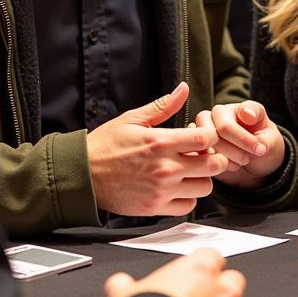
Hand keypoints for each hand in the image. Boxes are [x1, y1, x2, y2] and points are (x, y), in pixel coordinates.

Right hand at [87, 83, 229, 215]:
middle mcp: (165, 168)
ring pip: (205, 188)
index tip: (202, 135)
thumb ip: (163, 106)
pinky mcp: (156, 208)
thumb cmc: (106, 144)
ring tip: (189, 170)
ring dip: (201, 178)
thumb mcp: (132, 119)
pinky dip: (188, 197)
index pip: (206, 138)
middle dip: (213, 156)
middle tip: (202, 154)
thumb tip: (184, 89)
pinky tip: (177, 186)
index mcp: (160, 142)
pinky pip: (188, 206)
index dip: (210, 134)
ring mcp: (161, 190)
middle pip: (213, 165)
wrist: (84, 175)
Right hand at [193, 101, 285, 188]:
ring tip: (239, 162)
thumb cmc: (265, 149)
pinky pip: (197, 155)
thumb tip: (246, 114)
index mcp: (238, 109)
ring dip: (224, 158)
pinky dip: (212, 164)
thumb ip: (261, 131)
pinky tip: (226, 166)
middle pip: (216, 130)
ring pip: (204, 143)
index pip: (234, 118)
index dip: (245, 138)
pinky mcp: (198, 146)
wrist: (256, 168)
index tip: (260, 149)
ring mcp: (205, 130)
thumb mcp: (272, 141)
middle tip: (248, 158)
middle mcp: (218, 115)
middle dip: (234, 150)